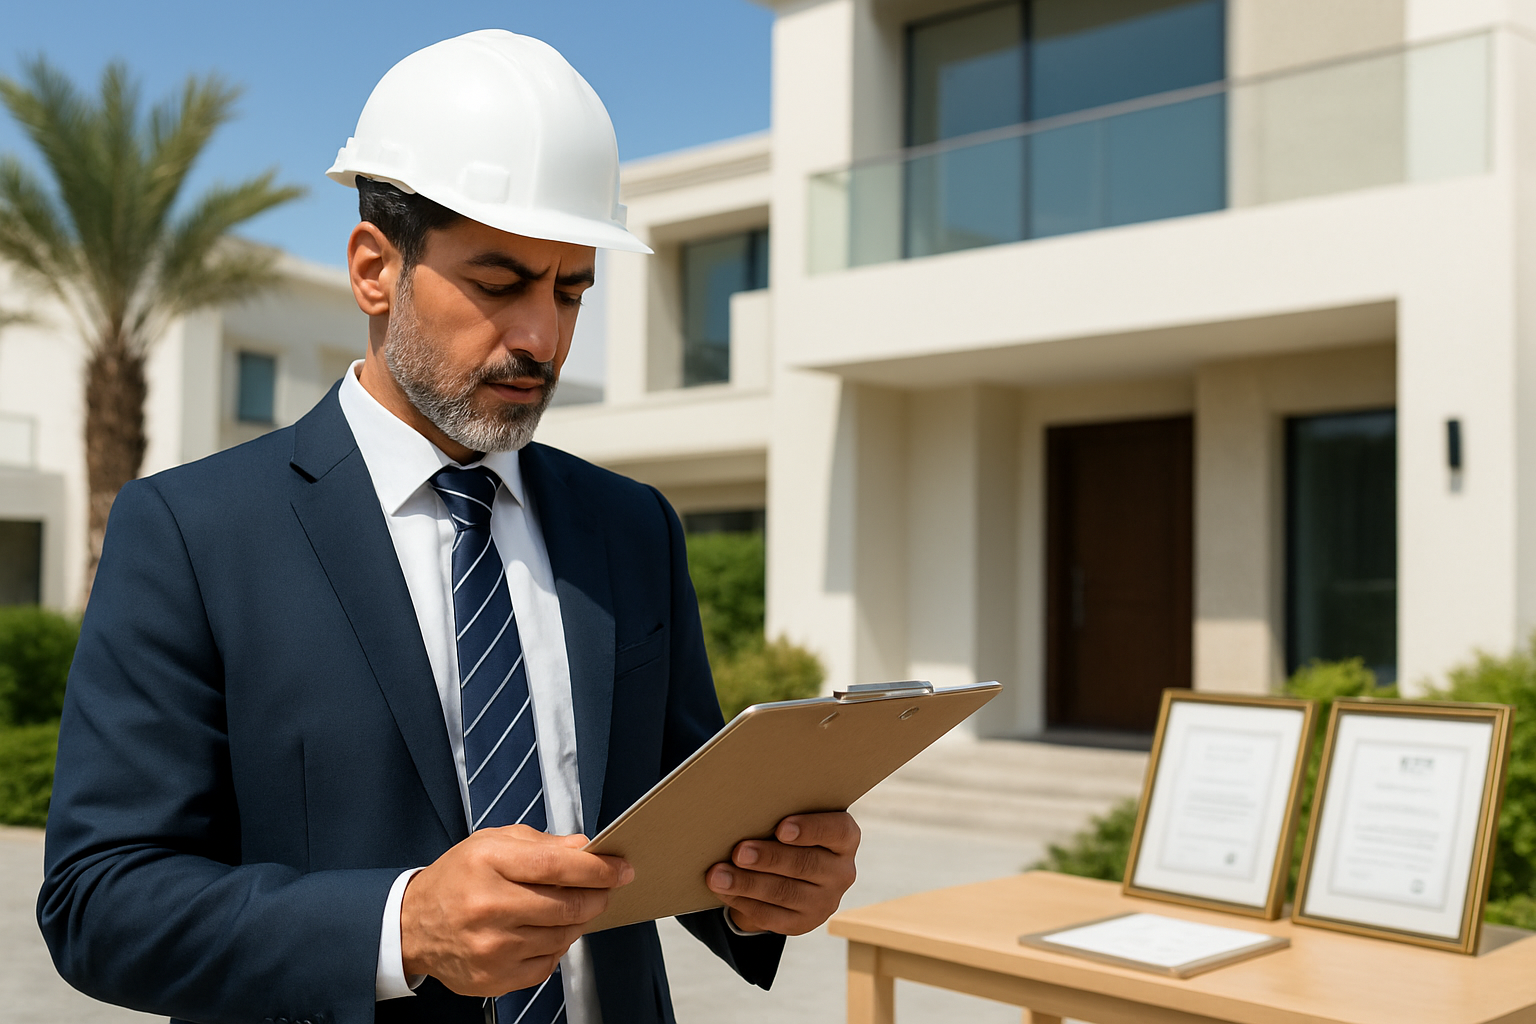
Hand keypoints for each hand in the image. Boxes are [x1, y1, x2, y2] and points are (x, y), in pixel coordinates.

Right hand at [400, 825, 631, 995]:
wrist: (412, 926)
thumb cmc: (458, 878)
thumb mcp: (491, 844)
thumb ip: (541, 844)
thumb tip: (587, 849)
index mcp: (488, 863)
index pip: (557, 866)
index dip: (597, 868)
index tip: (621, 868)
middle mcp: (488, 907)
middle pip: (566, 906)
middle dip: (598, 896)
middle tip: (607, 888)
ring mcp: (491, 948)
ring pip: (562, 937)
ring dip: (579, 921)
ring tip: (575, 907)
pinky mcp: (494, 978)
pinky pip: (548, 964)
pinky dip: (557, 946)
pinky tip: (546, 932)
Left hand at [705, 812, 859, 935]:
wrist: (790, 874)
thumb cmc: (787, 834)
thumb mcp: (794, 820)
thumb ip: (780, 815)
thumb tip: (745, 811)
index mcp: (845, 838)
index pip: (837, 831)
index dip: (810, 829)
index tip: (781, 828)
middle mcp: (841, 871)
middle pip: (805, 864)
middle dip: (768, 858)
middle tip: (738, 852)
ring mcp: (825, 901)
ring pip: (784, 892)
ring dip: (748, 883)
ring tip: (718, 875)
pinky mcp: (803, 923)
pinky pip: (771, 915)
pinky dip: (743, 901)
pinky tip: (723, 891)